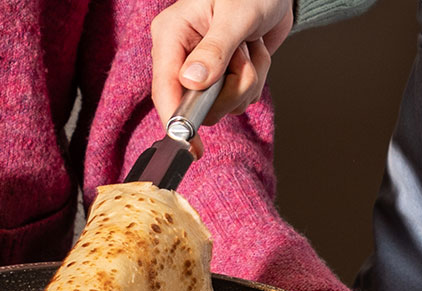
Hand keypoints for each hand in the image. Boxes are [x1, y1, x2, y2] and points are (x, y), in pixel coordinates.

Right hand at [149, 0, 291, 126]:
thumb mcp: (235, 14)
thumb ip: (215, 49)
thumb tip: (192, 81)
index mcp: (172, 33)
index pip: (165, 86)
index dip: (176, 118)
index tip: (190, 144)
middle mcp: (183, 54)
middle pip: (199, 103)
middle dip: (231, 88)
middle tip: (243, 56)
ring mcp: (204, 67)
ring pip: (225, 102)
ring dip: (248, 79)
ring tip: (250, 46)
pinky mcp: (223, 75)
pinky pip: (240, 96)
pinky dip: (256, 77)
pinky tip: (254, 51)